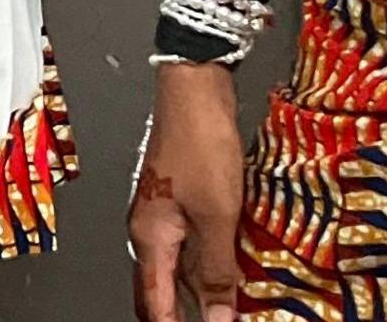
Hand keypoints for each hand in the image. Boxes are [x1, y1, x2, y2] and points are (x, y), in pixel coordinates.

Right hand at [131, 62, 247, 321]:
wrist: (196, 88)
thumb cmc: (199, 141)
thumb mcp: (217, 215)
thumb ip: (215, 270)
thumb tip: (217, 316)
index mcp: (149, 237)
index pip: (154, 302)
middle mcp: (150, 227)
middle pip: (163, 287)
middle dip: (187, 312)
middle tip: (220, 320)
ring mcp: (165, 210)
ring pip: (180, 265)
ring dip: (204, 288)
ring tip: (234, 303)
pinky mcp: (182, 194)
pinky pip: (193, 241)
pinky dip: (213, 260)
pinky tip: (237, 263)